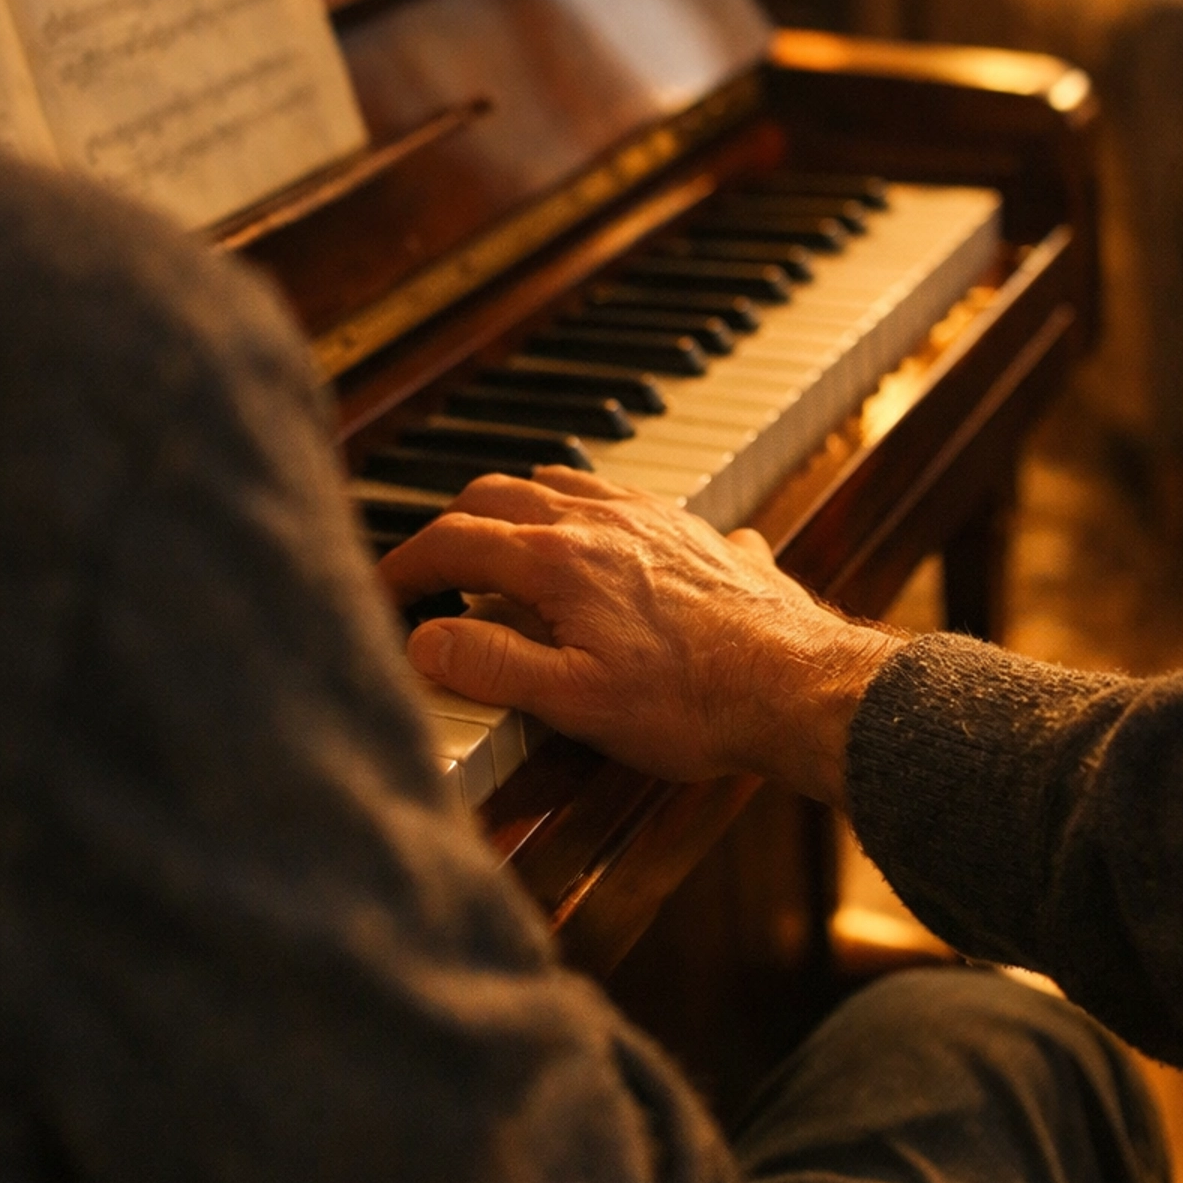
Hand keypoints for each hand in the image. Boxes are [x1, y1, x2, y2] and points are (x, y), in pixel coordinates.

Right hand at [380, 469, 898, 803]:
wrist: (799, 686)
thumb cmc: (692, 703)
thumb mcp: (573, 703)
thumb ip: (490, 666)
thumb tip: (423, 641)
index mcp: (557, 561)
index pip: (455, 541)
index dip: (405, 563)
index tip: (382, 586)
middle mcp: (600, 521)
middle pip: (500, 491)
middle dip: (454, 521)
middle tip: (433, 562)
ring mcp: (652, 517)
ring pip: (564, 479)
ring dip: (519, 501)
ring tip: (504, 535)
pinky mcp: (695, 530)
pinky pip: (627, 495)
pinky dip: (590, 507)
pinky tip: (604, 538)